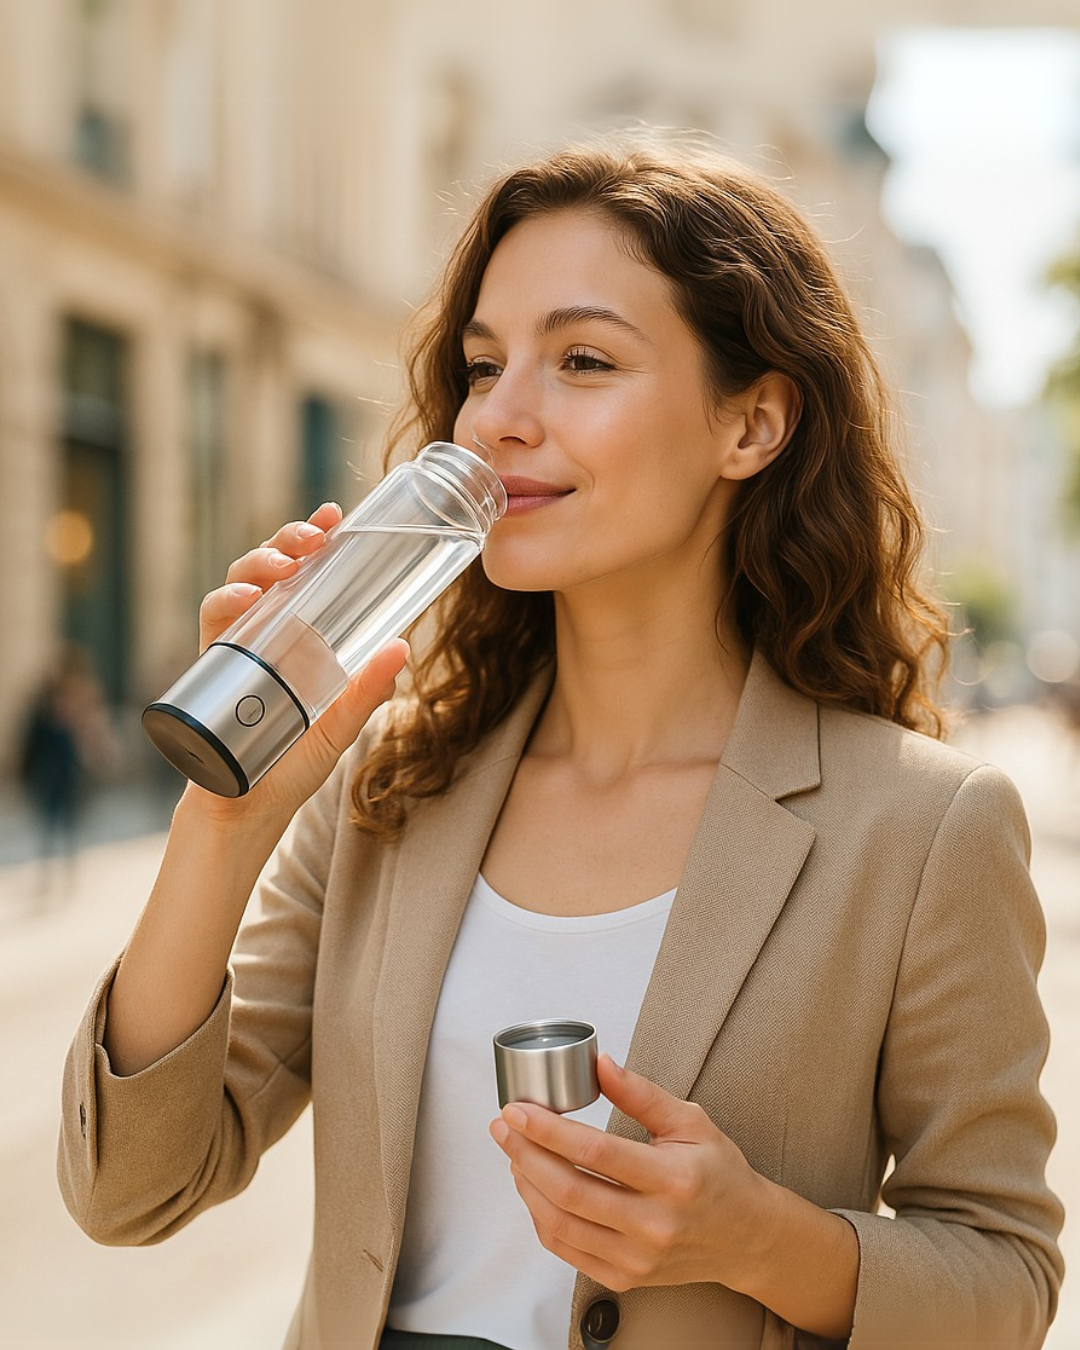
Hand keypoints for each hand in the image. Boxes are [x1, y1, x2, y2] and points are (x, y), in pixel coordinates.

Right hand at [185, 503, 408, 824]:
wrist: (243, 810)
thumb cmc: (291, 769)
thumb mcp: (339, 728)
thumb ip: (366, 692)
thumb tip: (402, 647)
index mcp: (301, 639)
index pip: (309, 576)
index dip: (315, 539)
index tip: (334, 515)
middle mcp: (268, 635)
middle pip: (273, 568)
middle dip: (289, 540)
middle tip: (314, 536)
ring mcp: (238, 646)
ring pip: (240, 582)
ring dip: (260, 562)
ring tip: (286, 564)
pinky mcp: (212, 664)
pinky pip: (212, 619)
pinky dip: (226, 601)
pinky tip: (247, 599)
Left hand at [489, 1053, 769, 1294]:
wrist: (746, 1236)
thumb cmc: (719, 1174)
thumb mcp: (690, 1122)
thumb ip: (642, 1094)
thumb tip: (600, 1064)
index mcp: (673, 1179)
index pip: (596, 1153)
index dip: (548, 1130)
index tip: (518, 1109)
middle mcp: (654, 1224)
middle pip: (569, 1191)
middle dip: (525, 1154)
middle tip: (504, 1127)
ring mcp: (638, 1258)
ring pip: (561, 1224)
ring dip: (528, 1185)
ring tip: (515, 1154)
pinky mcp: (626, 1278)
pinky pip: (567, 1250)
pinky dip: (541, 1218)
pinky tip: (535, 1189)